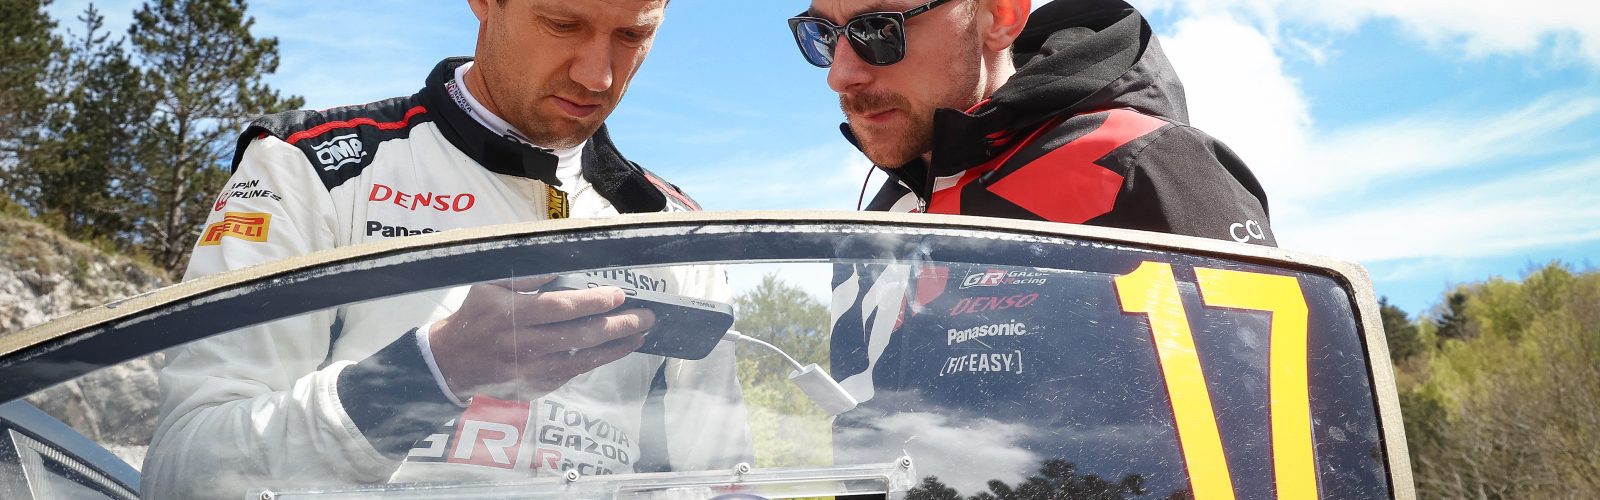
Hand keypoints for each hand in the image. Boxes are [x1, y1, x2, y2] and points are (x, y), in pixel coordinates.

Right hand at [426, 275, 653, 400]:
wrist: (451, 362)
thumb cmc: (475, 316)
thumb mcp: (488, 285)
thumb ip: (524, 275)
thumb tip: (559, 267)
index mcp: (511, 315)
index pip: (559, 307)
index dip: (592, 302)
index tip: (619, 294)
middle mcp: (524, 345)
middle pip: (579, 336)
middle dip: (617, 326)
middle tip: (646, 316)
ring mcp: (532, 370)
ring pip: (582, 360)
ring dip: (615, 348)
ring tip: (640, 334)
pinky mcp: (536, 386)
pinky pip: (572, 373)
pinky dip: (596, 361)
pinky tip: (615, 349)